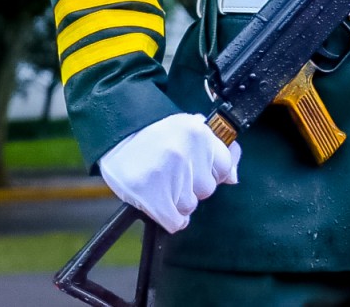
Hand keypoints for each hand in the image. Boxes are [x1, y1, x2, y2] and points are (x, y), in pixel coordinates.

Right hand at [97, 112, 239, 233]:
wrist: (115, 137)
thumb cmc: (155, 136)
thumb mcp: (188, 129)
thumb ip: (215, 149)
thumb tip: (233, 178)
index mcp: (199, 132)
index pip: (225, 167)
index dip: (212, 173)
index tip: (198, 171)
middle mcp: (187, 151)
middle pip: (207, 189)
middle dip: (193, 188)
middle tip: (174, 177)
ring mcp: (169, 173)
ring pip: (190, 206)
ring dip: (178, 202)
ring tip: (163, 186)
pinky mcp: (151, 194)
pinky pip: (176, 221)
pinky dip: (171, 220)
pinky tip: (163, 207)